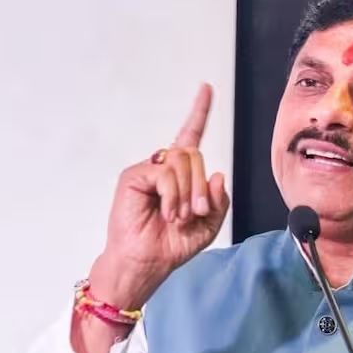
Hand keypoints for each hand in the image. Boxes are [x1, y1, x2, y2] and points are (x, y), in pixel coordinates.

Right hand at [100, 83, 229, 283]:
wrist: (147, 263)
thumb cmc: (173, 243)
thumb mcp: (209, 223)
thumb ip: (218, 199)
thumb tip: (218, 174)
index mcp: (182, 175)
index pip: (191, 136)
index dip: (199, 112)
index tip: (206, 89)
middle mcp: (165, 167)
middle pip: (194, 155)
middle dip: (201, 186)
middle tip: (196, 212)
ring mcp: (148, 170)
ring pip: (182, 161)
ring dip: (188, 192)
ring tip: (179, 216)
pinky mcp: (134, 176)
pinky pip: (165, 173)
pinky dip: (172, 195)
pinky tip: (167, 213)